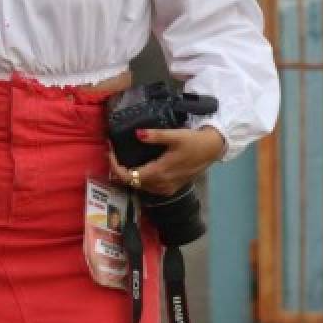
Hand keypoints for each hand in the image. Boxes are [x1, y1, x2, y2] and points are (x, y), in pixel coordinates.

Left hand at [108, 126, 224, 196]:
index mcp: (160, 172)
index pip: (130, 177)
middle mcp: (161, 184)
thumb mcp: (175, 135)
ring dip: (130, 176)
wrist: (212, 150)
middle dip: (120, 170)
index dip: (116, 167)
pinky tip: (138, 168)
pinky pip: (150, 187)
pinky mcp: (171, 188)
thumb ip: (156, 135)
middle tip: (113, 153)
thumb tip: (137, 134)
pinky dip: (140, 179)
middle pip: (133, 183)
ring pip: (141, 186)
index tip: (110, 153)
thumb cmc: (193, 141)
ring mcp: (167, 188)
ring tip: (122, 159)